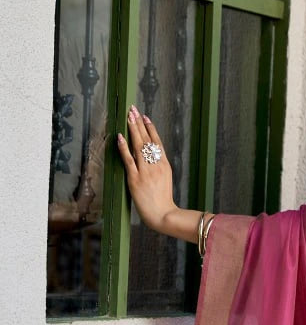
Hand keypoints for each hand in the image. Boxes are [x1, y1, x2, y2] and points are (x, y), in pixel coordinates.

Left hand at [116, 105, 176, 232]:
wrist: (163, 214)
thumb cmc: (164, 200)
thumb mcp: (166, 180)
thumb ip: (160, 167)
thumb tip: (153, 157)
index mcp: (164, 164)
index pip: (157, 142)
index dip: (150, 128)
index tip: (145, 117)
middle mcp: (156, 165)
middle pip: (147, 139)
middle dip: (139, 123)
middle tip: (133, 110)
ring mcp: (145, 171)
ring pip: (138, 146)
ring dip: (132, 130)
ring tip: (128, 117)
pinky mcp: (135, 179)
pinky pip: (128, 160)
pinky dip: (124, 147)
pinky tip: (120, 137)